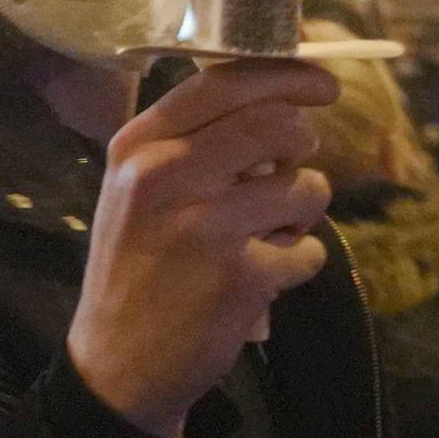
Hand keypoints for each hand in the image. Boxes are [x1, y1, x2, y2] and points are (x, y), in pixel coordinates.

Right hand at [68, 60, 340, 437]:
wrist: (116, 362)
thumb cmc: (135, 265)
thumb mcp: (136, 191)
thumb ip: (192, 144)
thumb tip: (281, 104)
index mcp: (137, 148)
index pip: (222, 84)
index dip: (285, 75)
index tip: (322, 82)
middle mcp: (166, 177)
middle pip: (277, 125)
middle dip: (301, 144)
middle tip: (290, 166)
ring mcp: (205, 226)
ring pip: (306, 188)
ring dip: (302, 211)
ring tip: (266, 233)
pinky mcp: (242, 276)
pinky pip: (310, 251)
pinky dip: (298, 264)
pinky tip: (261, 277)